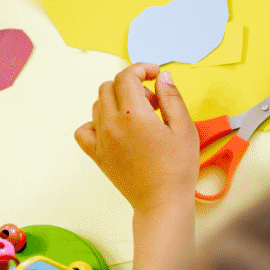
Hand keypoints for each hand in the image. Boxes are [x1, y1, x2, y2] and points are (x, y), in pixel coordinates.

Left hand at [75, 64, 198, 214]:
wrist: (162, 201)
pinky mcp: (96, 154)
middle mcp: (111, 123)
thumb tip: (162, 77)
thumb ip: (172, 98)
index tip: (155, 74)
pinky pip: (84, 129)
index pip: (126, 76)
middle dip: (131, 85)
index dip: (141, 69)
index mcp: (133, 114)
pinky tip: (116, 129)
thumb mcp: (184, 128)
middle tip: (153, 100)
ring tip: (139, 116)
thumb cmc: (178, 168)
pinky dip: (97, 122)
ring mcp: (101, 139)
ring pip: (98, 104)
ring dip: (117, 101)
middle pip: (109, 86)